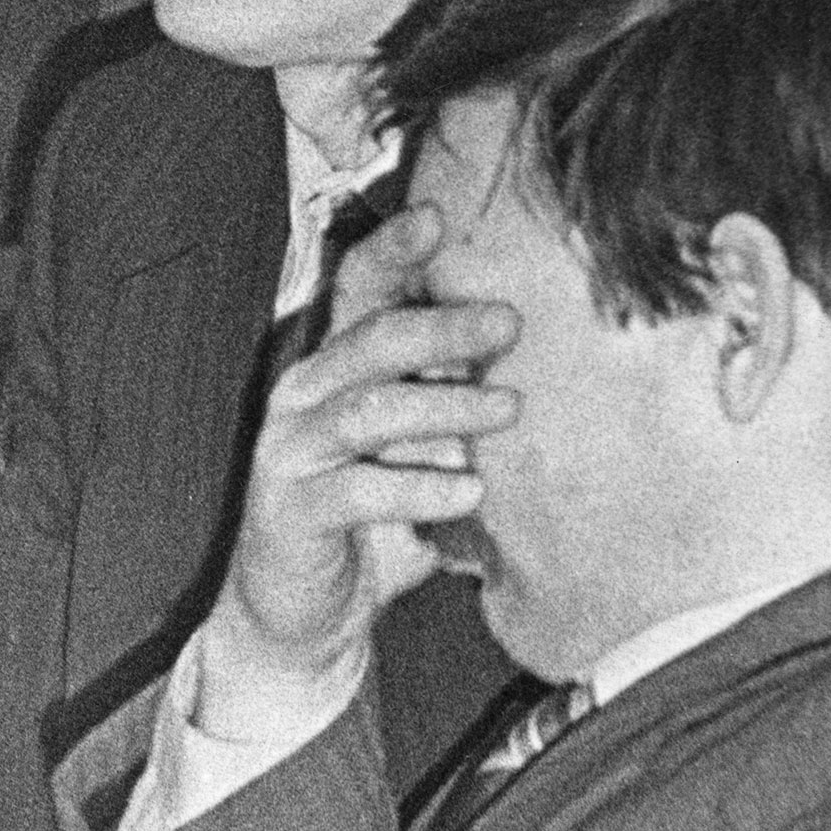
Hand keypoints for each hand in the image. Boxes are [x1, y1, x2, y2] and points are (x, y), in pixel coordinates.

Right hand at [209, 208, 518, 703]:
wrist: (310, 617)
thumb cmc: (381, 519)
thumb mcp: (424, 447)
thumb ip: (456, 399)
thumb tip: (544, 355)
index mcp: (335, 362)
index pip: (359, 288)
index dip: (393, 248)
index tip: (439, 214)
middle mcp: (302, 392)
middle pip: (371, 338)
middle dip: (443, 326)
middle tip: (510, 325)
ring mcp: (288, 448)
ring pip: (367, 409)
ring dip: (443, 407)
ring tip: (508, 410)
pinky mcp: (287, 508)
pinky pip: (357, 489)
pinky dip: (418, 487)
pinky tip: (470, 493)